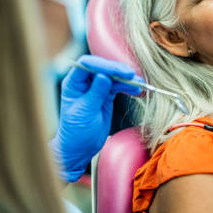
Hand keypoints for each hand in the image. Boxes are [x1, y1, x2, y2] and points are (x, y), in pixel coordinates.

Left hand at [49, 54, 142, 182]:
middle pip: (102, 67)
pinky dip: (128, 87)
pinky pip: (118, 86)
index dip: (103, 65)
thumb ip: (95, 93)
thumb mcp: (85, 112)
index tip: (118, 72)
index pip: (87, 64)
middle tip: (132, 75)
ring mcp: (96, 88)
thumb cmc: (76, 131)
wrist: (80, 148)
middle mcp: (84, 82)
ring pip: (113, 76)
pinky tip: (137, 90)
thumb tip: (104, 76)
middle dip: (117, 70)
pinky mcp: (106, 95)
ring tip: (139, 83)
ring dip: (126, 79)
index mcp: (73, 83)